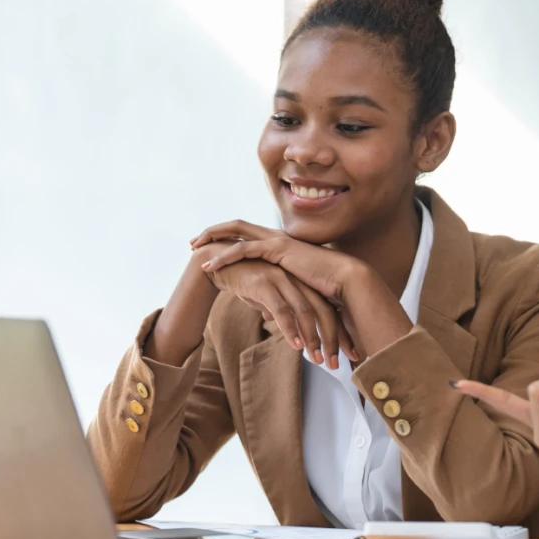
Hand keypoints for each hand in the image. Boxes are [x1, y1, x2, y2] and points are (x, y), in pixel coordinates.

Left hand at [192, 220, 360, 303]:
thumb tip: (268, 313)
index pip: (247, 234)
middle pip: (236, 225)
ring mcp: (276, 239)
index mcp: (278, 243)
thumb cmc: (324, 287)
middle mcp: (275, 236)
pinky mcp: (278, 248)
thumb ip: (279, 294)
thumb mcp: (295, 289)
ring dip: (213, 238)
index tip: (208, 246)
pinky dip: (224, 256)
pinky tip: (210, 266)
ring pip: (236, 232)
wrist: (344, 281)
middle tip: (193, 242)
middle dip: (213, 231)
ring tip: (194, 249)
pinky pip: (244, 249)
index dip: (226, 237)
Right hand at [204, 251, 356, 368]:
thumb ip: (280, 312)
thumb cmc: (244, 280)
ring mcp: (282, 279)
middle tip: (337, 364)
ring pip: (305, 312)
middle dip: (333, 340)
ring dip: (313, 339)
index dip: (340, 333)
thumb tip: (286, 331)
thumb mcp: (267, 298)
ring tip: (317, 360)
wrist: (215, 262)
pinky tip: (296, 346)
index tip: (350, 354)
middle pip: (324, 312)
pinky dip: (290, 328)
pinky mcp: (264, 282)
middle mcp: (297, 279)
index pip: (329, 310)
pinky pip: (281, 309)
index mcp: (302, 282)